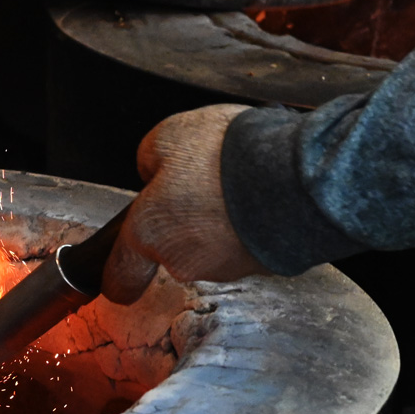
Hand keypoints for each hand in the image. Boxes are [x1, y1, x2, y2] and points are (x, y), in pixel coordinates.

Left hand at [101, 104, 268, 303]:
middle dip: (183, 222)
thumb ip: (148, 158)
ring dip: (220, 221)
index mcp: (149, 234)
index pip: (121, 276)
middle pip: (174, 249)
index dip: (117, 276)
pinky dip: (252, 224)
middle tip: (200, 184)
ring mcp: (227, 268)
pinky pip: (249, 243)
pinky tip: (263, 194)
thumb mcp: (167, 136)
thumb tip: (151, 171)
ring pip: (214, 246)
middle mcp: (185, 261)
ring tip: (238, 182)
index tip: (117, 277)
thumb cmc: (228, 156)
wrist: (298, 175)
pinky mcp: (265, 266)